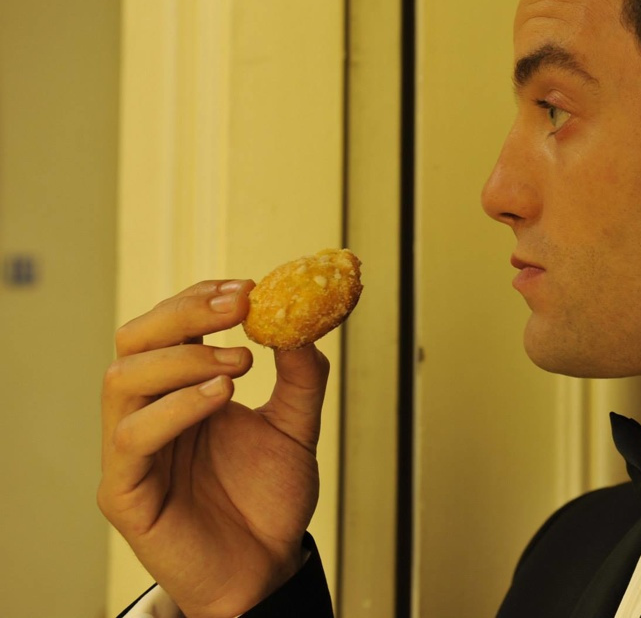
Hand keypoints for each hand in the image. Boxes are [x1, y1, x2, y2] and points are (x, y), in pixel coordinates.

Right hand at [98, 279, 330, 617]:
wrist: (267, 567)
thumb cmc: (269, 499)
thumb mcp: (297, 427)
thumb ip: (302, 377)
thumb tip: (303, 322)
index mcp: (179, 388)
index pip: (168, 324)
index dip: (202, 298)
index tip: (250, 287)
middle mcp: (147, 411)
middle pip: (134, 338)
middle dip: (185, 313)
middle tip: (240, 307)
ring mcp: (130, 451)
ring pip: (123, 379)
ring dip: (184, 358)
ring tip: (241, 364)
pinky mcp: (123, 493)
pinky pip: (130, 437)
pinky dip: (175, 408)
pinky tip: (221, 398)